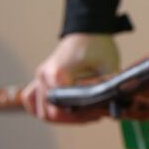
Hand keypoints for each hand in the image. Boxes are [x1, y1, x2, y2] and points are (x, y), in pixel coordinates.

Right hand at [21, 34, 148, 122]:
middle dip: (73, 119)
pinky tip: (67, 111)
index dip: (78, 116)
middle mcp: (44, 76)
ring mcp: (40, 77)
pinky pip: (33, 100)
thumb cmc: (98, 45)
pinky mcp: (42, 78)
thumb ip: (109, 87)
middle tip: (95, 115)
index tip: (97, 114)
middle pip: (49, 113)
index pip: (60, 109)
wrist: (88, 28)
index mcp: (58, 73)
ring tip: (84, 114)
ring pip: (40, 111)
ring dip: (60, 117)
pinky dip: (46, 109)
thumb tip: (114, 107)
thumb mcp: (109, 66)